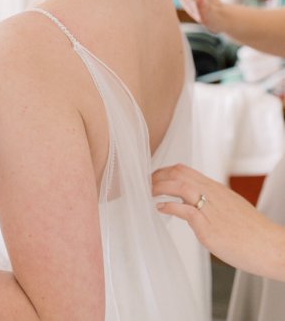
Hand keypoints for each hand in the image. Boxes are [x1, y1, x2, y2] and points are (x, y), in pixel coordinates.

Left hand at [152, 164, 282, 279]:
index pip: (184, 170)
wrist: (271, 246)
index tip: (154, 177)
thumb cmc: (252, 232)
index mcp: (216, 189)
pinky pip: (185, 210)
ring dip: (159, 187)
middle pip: (179, 173)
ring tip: (148, 192)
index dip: (164, 171)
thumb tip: (194, 204)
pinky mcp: (209, 227)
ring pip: (180, 186)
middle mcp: (212, 194)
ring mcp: (210, 209)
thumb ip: (211, 202)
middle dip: (157, 175)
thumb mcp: (230, 208)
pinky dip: (169, 206)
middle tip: (144, 183)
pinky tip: (160, 208)